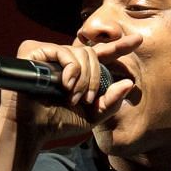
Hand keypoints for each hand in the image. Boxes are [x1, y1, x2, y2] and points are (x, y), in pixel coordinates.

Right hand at [2, 34, 140, 148]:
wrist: (31, 129)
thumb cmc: (56, 123)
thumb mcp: (91, 117)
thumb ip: (111, 102)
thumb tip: (128, 84)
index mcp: (76, 72)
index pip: (101, 55)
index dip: (119, 47)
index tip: (138, 41)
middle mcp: (62, 60)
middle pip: (92, 55)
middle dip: (95, 78)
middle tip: (87, 99)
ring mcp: (48, 53)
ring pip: (79, 53)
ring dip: (82, 77)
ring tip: (72, 95)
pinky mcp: (33, 50)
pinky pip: (62, 51)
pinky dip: (69, 69)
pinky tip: (64, 84)